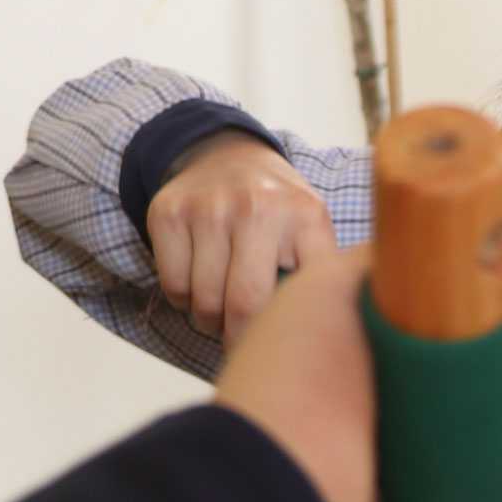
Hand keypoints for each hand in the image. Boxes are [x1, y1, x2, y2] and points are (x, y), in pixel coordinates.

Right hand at [152, 131, 327, 343]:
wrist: (226, 154)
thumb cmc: (276, 209)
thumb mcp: (313, 229)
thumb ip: (325, 273)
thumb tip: (332, 333)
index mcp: (305, 217)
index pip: (299, 296)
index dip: (286, 332)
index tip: (280, 347)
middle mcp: (257, 206)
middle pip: (244, 306)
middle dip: (240, 336)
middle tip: (242, 338)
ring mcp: (209, 207)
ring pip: (204, 301)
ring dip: (210, 320)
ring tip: (221, 311)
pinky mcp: (169, 213)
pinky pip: (174, 285)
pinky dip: (183, 299)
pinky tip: (198, 285)